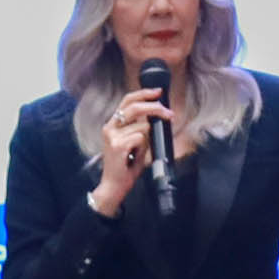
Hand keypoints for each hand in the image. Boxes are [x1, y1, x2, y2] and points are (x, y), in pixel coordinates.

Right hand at [88, 84, 167, 214]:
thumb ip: (141, 129)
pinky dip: (143, 147)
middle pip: (135, 107)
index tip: (158, 92)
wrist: (113, 185)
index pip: (127, 101)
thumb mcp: (135, 143)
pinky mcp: (117, 146)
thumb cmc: (125, 166)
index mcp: (113, 125)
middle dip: (155, 108)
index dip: (143, 94)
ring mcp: (112, 136)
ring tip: (139, 151)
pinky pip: (140, 138)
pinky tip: (134, 156)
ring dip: (148, 138)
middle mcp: (110, 128)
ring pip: (142, 126)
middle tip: (168, 113)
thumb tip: (157, 117)